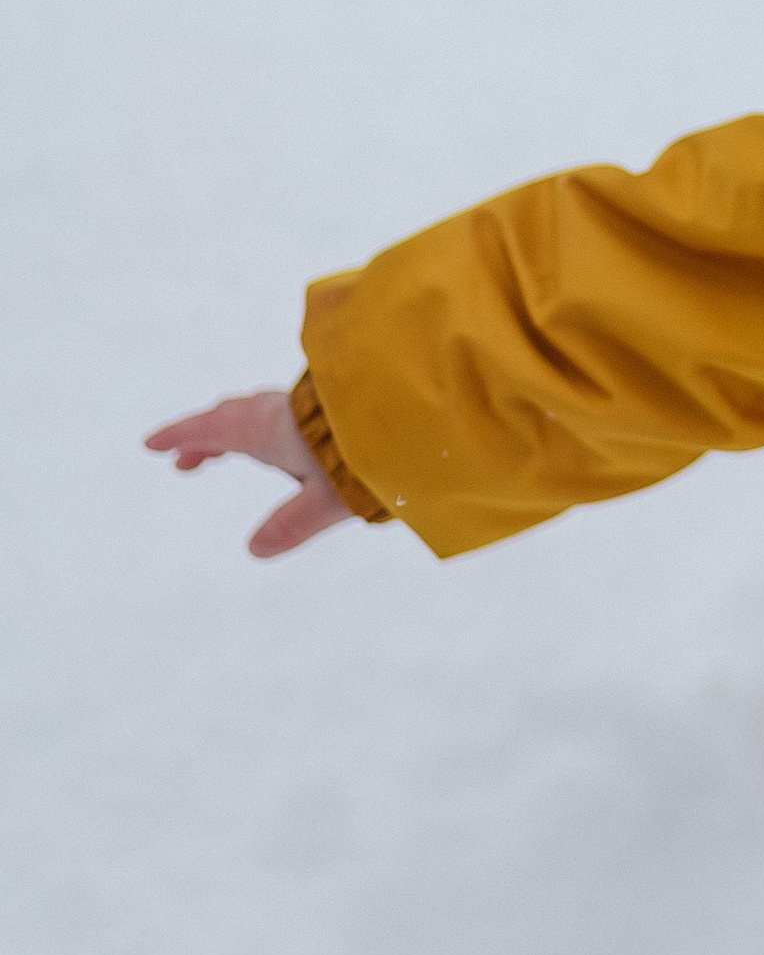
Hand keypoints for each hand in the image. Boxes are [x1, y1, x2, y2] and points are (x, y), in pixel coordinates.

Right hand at [145, 389, 352, 557]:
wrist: (420, 410)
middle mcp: (284, 412)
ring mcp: (309, 406)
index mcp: (269, 430)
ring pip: (261, 413)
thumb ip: (291, 525)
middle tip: (185, 463)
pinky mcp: (334, 405)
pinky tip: (285, 445)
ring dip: (236, 432)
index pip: (212, 430)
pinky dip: (266, 427)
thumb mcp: (327, 502)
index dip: (181, 437)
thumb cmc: (371, 456)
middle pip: (233, 419)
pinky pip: (285, 413)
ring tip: (228, 455)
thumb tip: (255, 549)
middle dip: (206, 438)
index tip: (152, 444)